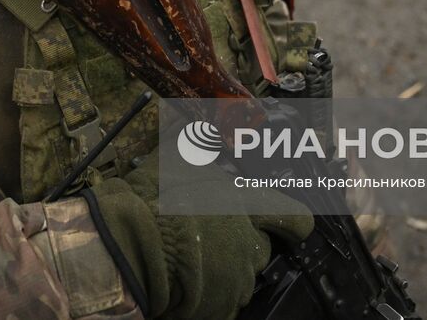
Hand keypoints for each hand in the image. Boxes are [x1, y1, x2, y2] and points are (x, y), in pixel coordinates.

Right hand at [87, 157, 311, 319]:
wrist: (131, 248)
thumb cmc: (151, 203)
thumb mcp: (172, 161)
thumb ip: (192, 147)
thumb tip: (193, 125)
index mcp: (246, 205)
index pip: (296, 218)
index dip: (293, 223)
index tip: (289, 226)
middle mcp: (250, 244)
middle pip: (260, 250)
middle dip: (241, 247)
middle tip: (210, 241)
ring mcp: (239, 279)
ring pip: (240, 277)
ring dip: (223, 271)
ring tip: (191, 263)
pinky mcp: (223, 308)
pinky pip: (223, 303)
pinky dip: (209, 297)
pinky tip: (186, 284)